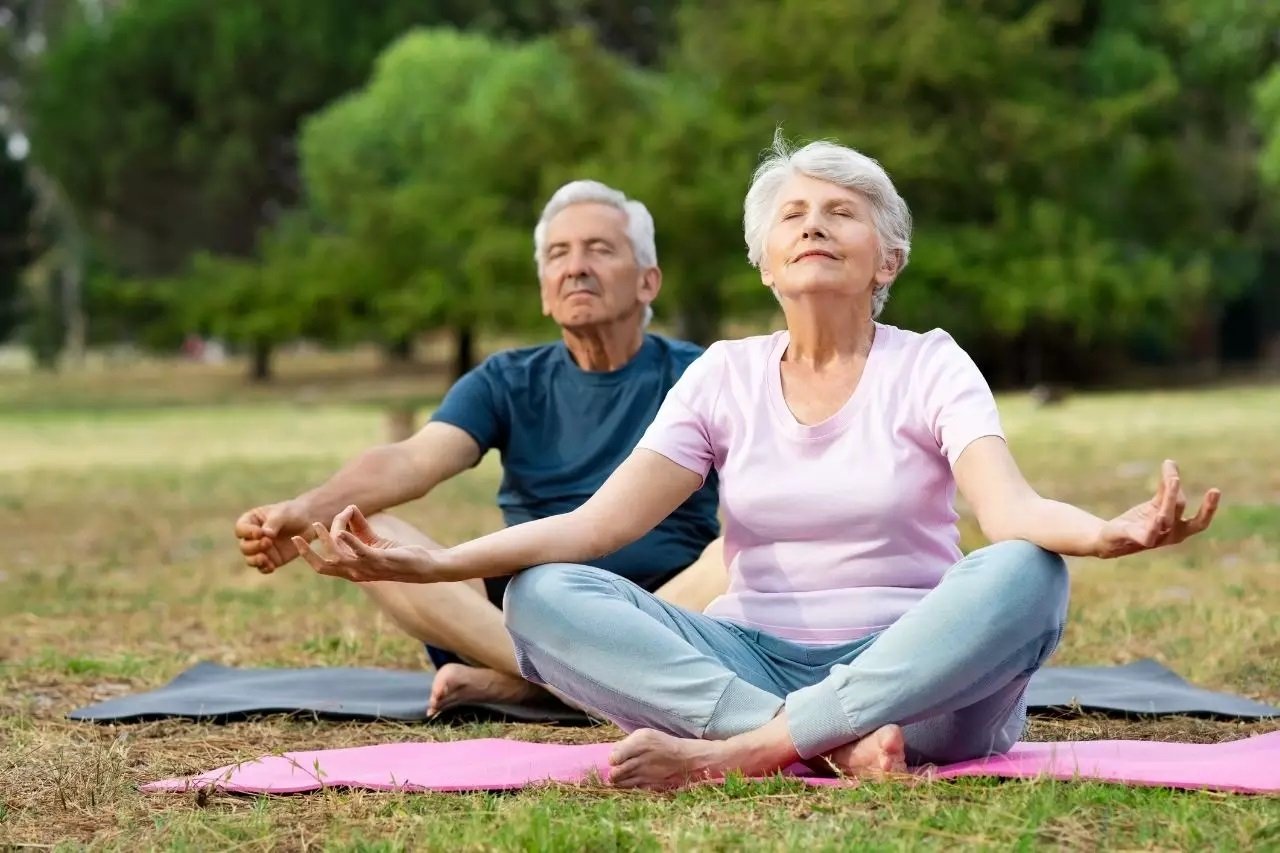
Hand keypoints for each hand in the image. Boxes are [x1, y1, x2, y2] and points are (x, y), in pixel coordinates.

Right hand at [234, 499, 312, 573]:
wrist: (308, 522)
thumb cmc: (292, 513)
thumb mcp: (283, 514)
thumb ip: (273, 523)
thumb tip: (266, 535)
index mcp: (251, 521)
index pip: (241, 529)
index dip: (247, 532)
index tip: (260, 533)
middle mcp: (253, 537)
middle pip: (244, 546)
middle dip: (254, 546)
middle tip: (268, 542)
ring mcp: (261, 550)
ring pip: (250, 559)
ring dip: (255, 560)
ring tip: (264, 558)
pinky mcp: (272, 559)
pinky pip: (263, 567)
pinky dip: (265, 568)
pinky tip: (271, 566)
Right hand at [292, 504, 438, 582]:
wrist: (423, 566)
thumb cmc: (398, 555)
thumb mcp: (374, 540)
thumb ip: (360, 526)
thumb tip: (348, 508)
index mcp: (353, 570)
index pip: (324, 566)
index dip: (308, 555)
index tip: (297, 539)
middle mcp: (357, 573)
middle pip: (323, 567)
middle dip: (307, 554)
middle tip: (294, 539)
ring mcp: (367, 569)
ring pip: (338, 556)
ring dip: (327, 540)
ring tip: (319, 525)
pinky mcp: (380, 560)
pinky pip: (361, 551)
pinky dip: (350, 540)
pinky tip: (342, 530)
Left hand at [1095, 460, 1220, 558]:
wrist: (1111, 538)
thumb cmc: (1139, 521)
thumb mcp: (1156, 504)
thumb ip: (1165, 488)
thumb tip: (1171, 462)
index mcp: (1178, 528)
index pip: (1199, 521)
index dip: (1209, 508)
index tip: (1216, 490)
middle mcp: (1169, 534)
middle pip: (1179, 511)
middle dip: (1189, 500)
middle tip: (1203, 487)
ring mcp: (1153, 537)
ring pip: (1164, 517)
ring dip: (1168, 499)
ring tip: (1172, 480)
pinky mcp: (1134, 538)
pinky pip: (1145, 533)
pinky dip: (1151, 527)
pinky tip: (1155, 517)